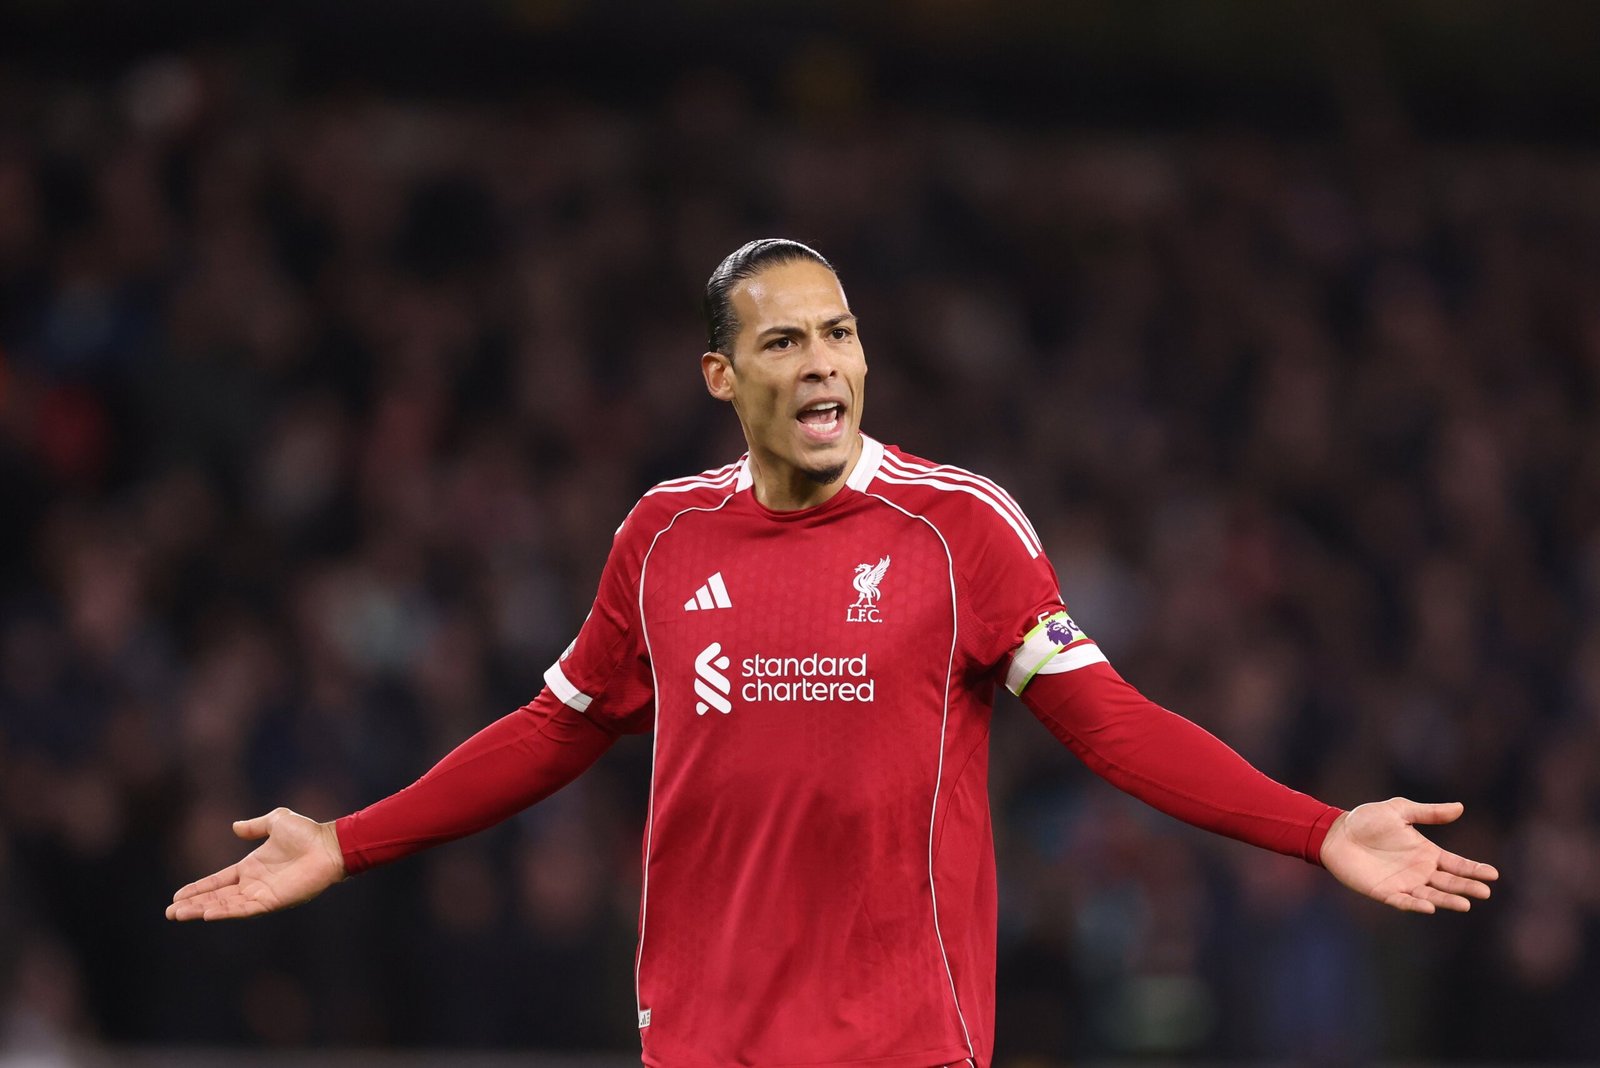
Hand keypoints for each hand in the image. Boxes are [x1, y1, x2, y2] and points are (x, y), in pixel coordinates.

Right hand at [167, 808, 346, 920]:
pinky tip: (207, 913)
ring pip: (226, 906)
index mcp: (251, 867)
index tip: (177, 896)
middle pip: (217, 897)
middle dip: (193, 904)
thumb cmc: (307, 833)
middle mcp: (253, 883)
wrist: (329, 845)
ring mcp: (262, 894)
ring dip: (202, 910)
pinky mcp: (273, 901)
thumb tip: (235, 826)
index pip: (218, 881)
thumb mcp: (276, 822)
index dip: (198, 888)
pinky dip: (225, 912)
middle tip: (170, 912)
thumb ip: (255, 826)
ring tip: (179, 915)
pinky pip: (244, 909)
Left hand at [1320, 798, 1497, 913]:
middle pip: (1449, 882)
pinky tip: (1429, 906)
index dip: (1474, 869)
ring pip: (1431, 895)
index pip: (1456, 864)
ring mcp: (1404, 883)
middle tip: (1485, 892)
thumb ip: (1428, 812)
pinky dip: (1416, 905)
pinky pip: (1404, 902)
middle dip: (1467, 887)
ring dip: (1448, 900)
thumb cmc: (1366, 820)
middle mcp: (1419, 871)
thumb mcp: (1399, 810)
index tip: (1493, 874)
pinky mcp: (1385, 892)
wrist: (1336, 833)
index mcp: (1426, 852)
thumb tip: (1460, 807)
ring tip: (1465, 903)